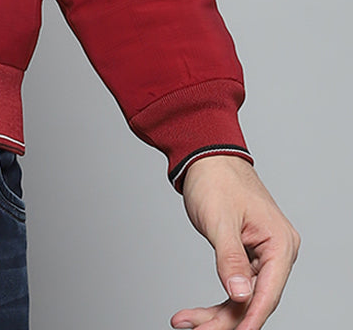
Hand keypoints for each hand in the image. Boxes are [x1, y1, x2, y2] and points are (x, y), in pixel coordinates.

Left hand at [171, 155, 298, 329]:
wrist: (204, 156)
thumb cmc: (215, 179)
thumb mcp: (220, 220)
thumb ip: (231, 259)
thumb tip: (241, 295)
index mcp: (280, 243)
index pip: (269, 293)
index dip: (250, 318)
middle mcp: (277, 252)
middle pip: (255, 300)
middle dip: (225, 319)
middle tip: (194, 329)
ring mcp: (263, 255)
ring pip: (244, 297)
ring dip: (217, 314)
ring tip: (186, 322)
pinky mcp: (248, 256)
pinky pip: (236, 285)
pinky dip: (218, 298)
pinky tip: (194, 314)